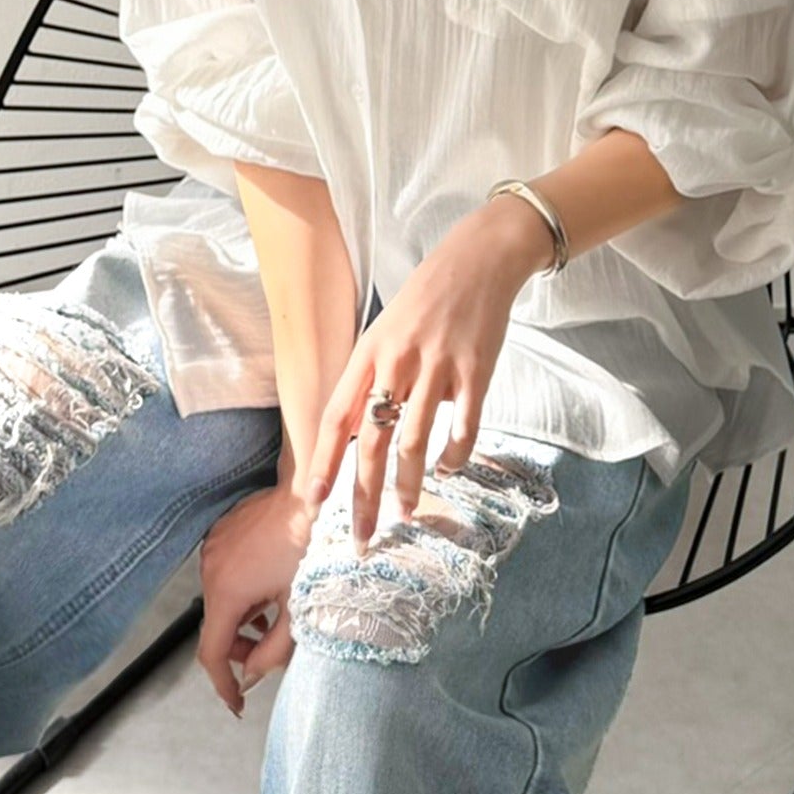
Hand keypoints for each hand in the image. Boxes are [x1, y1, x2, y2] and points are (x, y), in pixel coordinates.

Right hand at [197, 482, 315, 717]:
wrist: (311, 494)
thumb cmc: (313, 548)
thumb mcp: (300, 608)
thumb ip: (273, 652)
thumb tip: (251, 677)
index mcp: (227, 592)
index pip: (210, 653)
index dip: (222, 684)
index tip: (237, 703)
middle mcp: (210, 569)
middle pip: (215, 626)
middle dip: (238, 647)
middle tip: (268, 651)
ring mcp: (213, 547)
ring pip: (220, 600)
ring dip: (241, 617)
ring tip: (273, 615)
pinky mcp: (221, 532)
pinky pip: (223, 573)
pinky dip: (240, 590)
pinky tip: (267, 587)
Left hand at [303, 203, 539, 555]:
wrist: (480, 258)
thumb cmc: (428, 296)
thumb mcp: (385, 329)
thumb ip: (372, 376)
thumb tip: (360, 432)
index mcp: (369, 352)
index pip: (336, 415)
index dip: (324, 461)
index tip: (314, 500)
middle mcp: (398, 361)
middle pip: (373, 440)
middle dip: (364, 495)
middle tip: (363, 535)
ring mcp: (439, 366)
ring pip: (416, 441)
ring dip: (409, 484)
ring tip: (406, 511)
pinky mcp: (476, 369)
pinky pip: (464, 427)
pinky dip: (454, 456)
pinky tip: (447, 469)